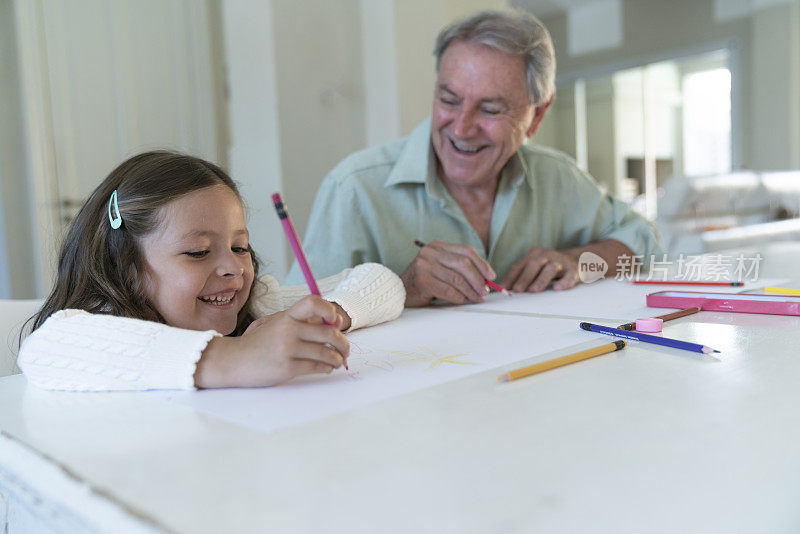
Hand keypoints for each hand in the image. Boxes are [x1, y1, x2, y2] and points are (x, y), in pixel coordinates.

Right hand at [195, 295, 349, 387]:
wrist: (234, 360)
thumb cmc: (260, 342)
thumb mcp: (277, 324)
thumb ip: (302, 321)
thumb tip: (335, 322)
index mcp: (286, 316)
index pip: (313, 302)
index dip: (329, 309)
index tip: (335, 320)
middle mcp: (288, 329)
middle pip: (329, 332)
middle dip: (343, 343)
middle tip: (345, 349)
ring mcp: (287, 349)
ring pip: (326, 353)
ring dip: (337, 359)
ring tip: (337, 361)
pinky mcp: (287, 367)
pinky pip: (317, 367)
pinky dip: (326, 368)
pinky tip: (326, 368)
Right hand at [401, 241, 494, 305]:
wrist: (399, 292)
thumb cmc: (424, 282)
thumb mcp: (440, 269)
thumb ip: (459, 269)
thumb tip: (486, 280)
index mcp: (437, 246)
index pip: (465, 251)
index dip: (482, 263)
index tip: (491, 276)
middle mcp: (430, 253)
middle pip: (463, 263)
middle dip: (478, 279)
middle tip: (485, 291)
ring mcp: (424, 266)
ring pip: (457, 279)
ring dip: (471, 291)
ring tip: (477, 298)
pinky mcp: (422, 281)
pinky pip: (449, 290)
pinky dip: (460, 297)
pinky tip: (463, 301)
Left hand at [501, 247, 579, 292]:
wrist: (579, 258)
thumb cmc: (552, 266)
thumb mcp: (537, 266)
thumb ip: (522, 275)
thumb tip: (505, 288)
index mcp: (535, 255)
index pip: (520, 265)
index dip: (511, 276)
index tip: (503, 288)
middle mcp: (547, 256)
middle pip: (534, 265)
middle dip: (524, 278)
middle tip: (517, 290)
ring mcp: (561, 262)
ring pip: (550, 269)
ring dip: (540, 280)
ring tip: (533, 291)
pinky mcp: (574, 270)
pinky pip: (569, 275)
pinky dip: (564, 282)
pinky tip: (558, 288)